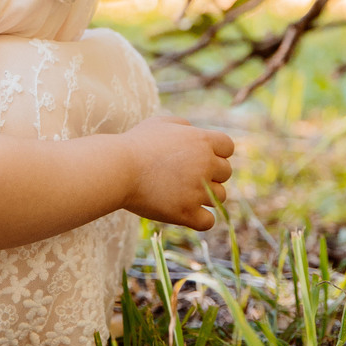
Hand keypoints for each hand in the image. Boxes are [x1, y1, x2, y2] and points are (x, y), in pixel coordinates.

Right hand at [120, 116, 234, 228]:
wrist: (118, 169)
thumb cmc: (136, 144)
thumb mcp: (161, 123)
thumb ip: (184, 127)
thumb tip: (195, 134)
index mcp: (202, 140)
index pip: (228, 147)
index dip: (217, 153)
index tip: (201, 158)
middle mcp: (205, 164)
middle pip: (225, 173)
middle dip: (211, 174)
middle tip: (187, 177)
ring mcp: (197, 190)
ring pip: (220, 197)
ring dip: (206, 196)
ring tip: (182, 193)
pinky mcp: (186, 213)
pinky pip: (208, 221)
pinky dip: (200, 219)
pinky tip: (186, 212)